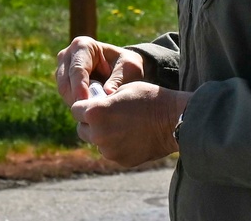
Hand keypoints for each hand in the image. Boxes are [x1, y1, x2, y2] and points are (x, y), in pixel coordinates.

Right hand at [56, 36, 145, 105]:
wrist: (122, 69)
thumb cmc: (126, 65)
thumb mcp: (129, 69)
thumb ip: (118, 79)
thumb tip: (107, 92)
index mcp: (83, 45)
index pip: (78, 68)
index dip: (80, 87)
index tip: (86, 103)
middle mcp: (68, 54)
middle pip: (66, 81)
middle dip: (77, 97)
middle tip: (91, 112)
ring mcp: (63, 68)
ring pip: (64, 90)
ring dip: (77, 102)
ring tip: (95, 109)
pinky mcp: (63, 81)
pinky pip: (66, 96)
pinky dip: (77, 103)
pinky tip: (91, 108)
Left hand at [71, 81, 189, 166]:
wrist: (174, 120)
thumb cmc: (150, 99)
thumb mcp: (123, 90)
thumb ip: (102, 100)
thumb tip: (92, 108)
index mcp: (96, 113)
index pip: (75, 110)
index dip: (84, 105)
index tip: (93, 103)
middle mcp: (98, 134)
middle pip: (81, 129)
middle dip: (90, 122)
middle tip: (108, 115)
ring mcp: (109, 150)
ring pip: (97, 142)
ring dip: (103, 135)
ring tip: (124, 125)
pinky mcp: (121, 160)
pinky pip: (111, 152)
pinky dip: (117, 145)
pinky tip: (133, 136)